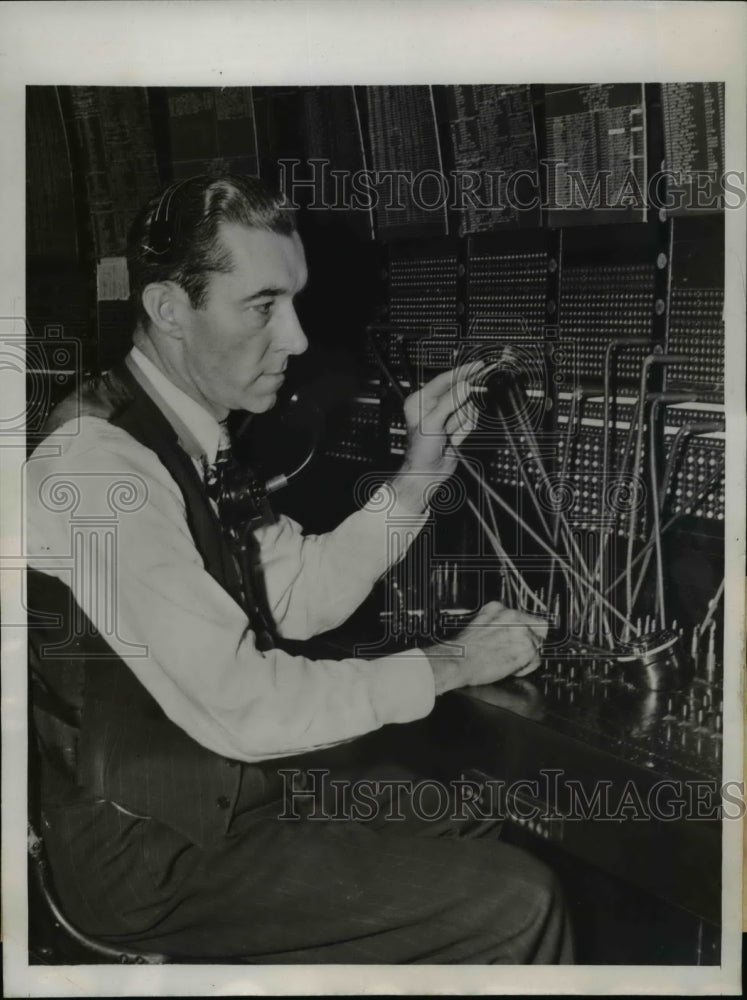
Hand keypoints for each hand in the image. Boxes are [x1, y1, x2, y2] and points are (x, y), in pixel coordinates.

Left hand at [390, 363, 482, 513]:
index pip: (444, 380)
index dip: (461, 373)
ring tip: (448, 435)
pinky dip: (464, 431)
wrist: (427, 473)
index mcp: (420, 400)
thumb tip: (464, 387)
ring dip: (460, 424)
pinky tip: (452, 439)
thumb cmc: (420, 451)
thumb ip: (449, 403)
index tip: (477, 366)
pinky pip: (470, 420)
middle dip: (458, 411)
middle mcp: (433, 405)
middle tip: (452, 422)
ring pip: (467, 408)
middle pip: (459, 394)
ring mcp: (446, 415)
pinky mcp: (456, 425)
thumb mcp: (432, 423)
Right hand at [424, 601, 547, 695]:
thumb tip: (506, 632)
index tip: (521, 637)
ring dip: (526, 656)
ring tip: (508, 661)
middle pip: (537, 628)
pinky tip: (511, 668)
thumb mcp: (478, 625)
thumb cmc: (463, 649)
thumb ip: (496, 624)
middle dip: (529, 641)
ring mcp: (521, 632)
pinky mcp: (526, 649)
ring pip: (537, 645)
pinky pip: (536, 661)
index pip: (524, 615)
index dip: (525, 629)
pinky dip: (525, 667)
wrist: (458, 660)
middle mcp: (512, 616)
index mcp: (498, 608)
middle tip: (515, 652)